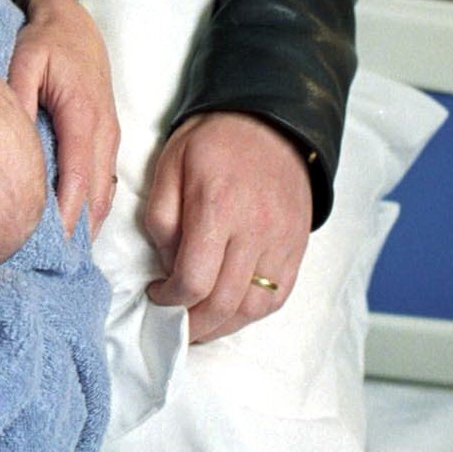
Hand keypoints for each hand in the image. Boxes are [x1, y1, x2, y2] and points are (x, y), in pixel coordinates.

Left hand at [8, 0, 119, 235]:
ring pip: (102, 191)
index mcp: (83, 117)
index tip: (52, 245)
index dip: (67, 215)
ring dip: (87, 223)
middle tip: (54, 265)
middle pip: (94, 193)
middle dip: (78, 231)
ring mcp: (109, 135)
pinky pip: (103, 180)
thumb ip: (17, 97)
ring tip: (64, 257)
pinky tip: (75, 226)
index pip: (77, 177)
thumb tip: (9, 136)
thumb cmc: (47, 41)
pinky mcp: (107, 136)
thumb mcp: (25, 60)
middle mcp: (103, 132)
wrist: (74, 22)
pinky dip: (91, 206)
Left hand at [143, 112, 311, 342]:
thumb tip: (167, 267)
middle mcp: (255, 230)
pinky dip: (252, 313)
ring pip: (255, 308)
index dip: (169, 301)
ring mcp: (282, 242)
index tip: (155, 297)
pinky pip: (278, 297)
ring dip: (224, 327)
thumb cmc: (212, 144)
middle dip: (194, 325)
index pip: (194, 279)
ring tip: (200, 326)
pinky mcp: (297, 248)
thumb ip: (161, 220)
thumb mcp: (169, 166)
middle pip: (225, 302)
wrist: (270, 124)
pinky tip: (230, 311)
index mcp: (217, 207)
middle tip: (174, 327)